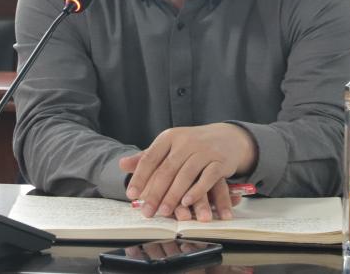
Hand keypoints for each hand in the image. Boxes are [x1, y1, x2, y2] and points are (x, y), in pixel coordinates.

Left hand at [119, 123, 256, 220]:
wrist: (227, 137)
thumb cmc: (192, 146)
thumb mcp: (169, 147)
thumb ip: (147, 157)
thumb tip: (121, 164)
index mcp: (169, 137)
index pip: (150, 158)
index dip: (140, 177)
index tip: (131, 195)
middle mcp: (186, 141)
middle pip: (167, 170)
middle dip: (155, 193)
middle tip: (147, 212)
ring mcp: (204, 150)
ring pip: (186, 175)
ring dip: (174, 196)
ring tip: (164, 212)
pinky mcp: (220, 161)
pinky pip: (207, 178)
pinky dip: (197, 191)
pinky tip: (187, 203)